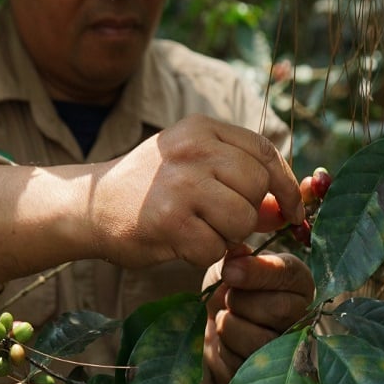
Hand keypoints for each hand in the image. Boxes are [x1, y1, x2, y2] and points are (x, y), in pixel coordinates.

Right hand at [88, 115, 304, 268]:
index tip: (293, 209)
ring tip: (197, 228)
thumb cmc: (150, 188)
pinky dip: (203, 255)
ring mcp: (180, 185)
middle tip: (219, 219)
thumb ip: (238, 177)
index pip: (263, 150)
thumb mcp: (193, 164)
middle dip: (248, 212)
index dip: (285, 183)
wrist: (90, 206)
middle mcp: (192, 150)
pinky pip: (215, 249)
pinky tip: (180, 243)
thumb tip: (289, 206)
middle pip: (257, 186)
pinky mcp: (169, 222)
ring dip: (226, 236)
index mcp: (201, 129)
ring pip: (242, 220)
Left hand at [200, 243, 314, 383]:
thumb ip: (235, 258)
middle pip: (278, 309)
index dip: (258, 273)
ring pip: (260, 341)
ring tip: (227, 319)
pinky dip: (224, 351)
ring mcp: (291, 349)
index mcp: (297, 281)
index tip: (229, 271)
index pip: (289, 274)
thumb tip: (236, 256)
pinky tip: (227, 343)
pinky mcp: (272, 376)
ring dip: (230, 327)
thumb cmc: (228, 293)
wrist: (216, 333)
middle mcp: (303, 315)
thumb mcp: (229, 268)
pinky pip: (243, 365)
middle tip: (229, 299)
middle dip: (240, 302)